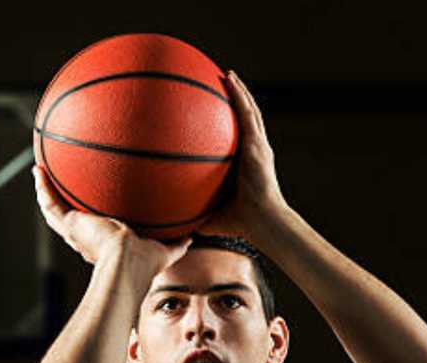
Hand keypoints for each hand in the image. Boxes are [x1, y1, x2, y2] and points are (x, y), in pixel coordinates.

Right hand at [32, 165, 191, 270]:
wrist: (128, 264)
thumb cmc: (145, 264)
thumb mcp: (165, 249)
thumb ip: (178, 243)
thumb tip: (194, 236)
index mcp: (104, 243)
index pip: (94, 230)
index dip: (90, 219)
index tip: (91, 208)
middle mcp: (86, 238)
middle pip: (70, 218)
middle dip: (65, 204)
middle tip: (62, 186)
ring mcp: (75, 232)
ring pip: (54, 210)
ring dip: (46, 191)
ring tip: (41, 173)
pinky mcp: (70, 224)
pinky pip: (50, 203)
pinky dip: (42, 188)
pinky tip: (38, 171)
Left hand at [199, 70, 288, 242]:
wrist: (262, 221)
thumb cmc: (239, 223)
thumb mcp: (209, 215)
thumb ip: (190, 213)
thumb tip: (164, 222)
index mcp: (246, 165)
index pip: (238, 140)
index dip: (229, 125)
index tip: (216, 115)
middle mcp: (255, 152)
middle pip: (245, 120)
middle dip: (234, 102)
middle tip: (220, 86)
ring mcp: (258, 146)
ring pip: (249, 111)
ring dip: (239, 91)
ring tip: (226, 75)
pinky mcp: (257, 144)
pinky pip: (247, 113)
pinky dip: (239, 94)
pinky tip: (229, 79)